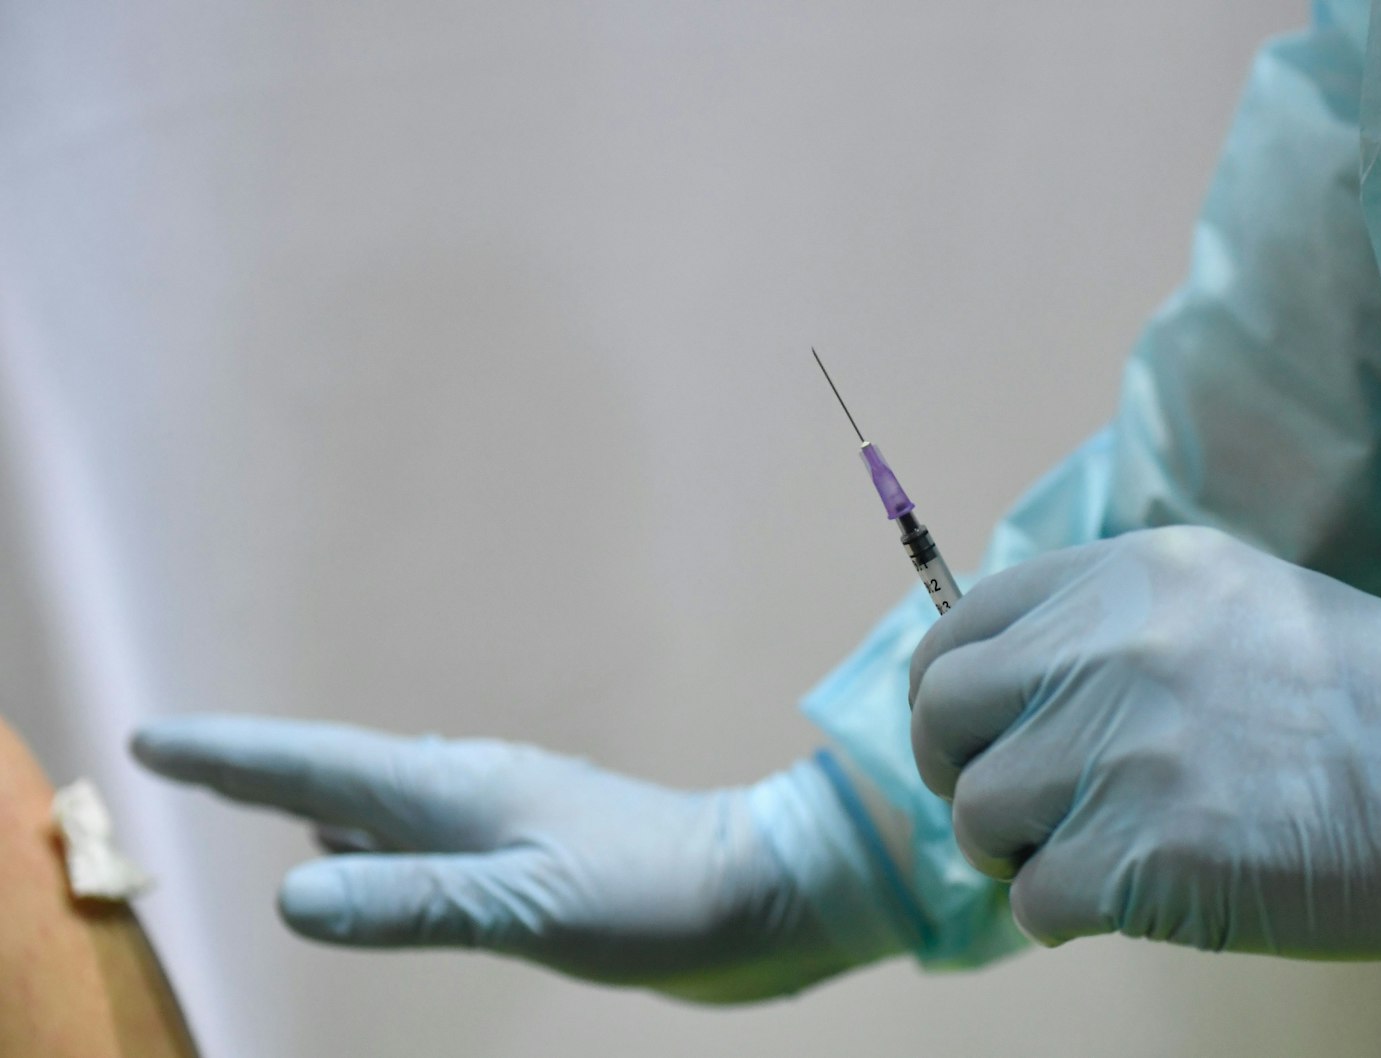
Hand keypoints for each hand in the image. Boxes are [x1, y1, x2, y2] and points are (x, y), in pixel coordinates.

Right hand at [133, 718, 904, 1001]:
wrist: (766, 889)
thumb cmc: (655, 895)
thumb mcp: (528, 908)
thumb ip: (413, 904)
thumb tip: (290, 899)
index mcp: (458, 794)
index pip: (317, 768)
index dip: (234, 757)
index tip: (156, 739)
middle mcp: (471, 796)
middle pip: (337, 776)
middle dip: (257, 769)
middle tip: (185, 760)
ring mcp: (504, 823)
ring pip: (382, 806)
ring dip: (313, 801)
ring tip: (259, 796)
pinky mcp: (533, 858)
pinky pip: (424, 841)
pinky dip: (373, 843)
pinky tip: (370, 857)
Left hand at [908, 526, 1380, 960]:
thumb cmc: (1372, 700)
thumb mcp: (1235, 601)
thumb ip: (1116, 626)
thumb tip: (1018, 688)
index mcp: (1128, 577)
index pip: (961, 628)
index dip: (952, 694)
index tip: (979, 737)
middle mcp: (1106, 650)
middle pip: (942, 714)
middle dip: (960, 770)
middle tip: (1013, 809)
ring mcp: (1120, 753)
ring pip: (976, 815)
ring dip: (1016, 850)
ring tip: (1087, 854)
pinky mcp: (1142, 857)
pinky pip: (1032, 898)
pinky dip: (1064, 911)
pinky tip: (1129, 897)